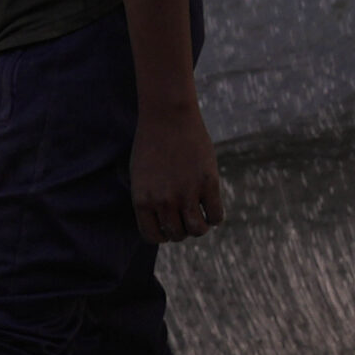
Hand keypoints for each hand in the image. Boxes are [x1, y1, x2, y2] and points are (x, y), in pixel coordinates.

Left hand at [132, 103, 223, 243]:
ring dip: (200, 227)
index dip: (163, 235)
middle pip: (177, 234)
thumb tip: (163, 222)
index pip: (153, 237)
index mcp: (143, 200)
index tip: (169, 226)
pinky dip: (215, 217)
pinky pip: (215, 215)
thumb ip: (148, 200)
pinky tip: (211, 207)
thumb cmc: (151, 144)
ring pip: (197, 230)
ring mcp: (187, 193)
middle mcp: (163, 201)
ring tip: (200, 216)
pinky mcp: (208, 183)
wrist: (167, 117)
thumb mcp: (139, 176)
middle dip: (182, 230)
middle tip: (186, 217)